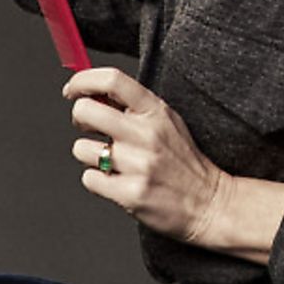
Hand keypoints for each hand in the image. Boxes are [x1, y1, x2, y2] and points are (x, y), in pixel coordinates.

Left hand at [64, 67, 235, 246]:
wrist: (211, 203)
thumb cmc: (183, 161)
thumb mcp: (166, 122)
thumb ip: (132, 107)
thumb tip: (89, 93)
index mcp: (155, 111)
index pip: (112, 80)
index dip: (83, 81)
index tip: (72, 90)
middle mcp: (146, 134)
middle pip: (85, 111)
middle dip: (79, 119)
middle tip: (89, 128)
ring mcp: (138, 165)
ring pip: (81, 149)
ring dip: (91, 156)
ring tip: (113, 162)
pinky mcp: (130, 194)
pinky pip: (89, 179)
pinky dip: (98, 181)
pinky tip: (117, 181)